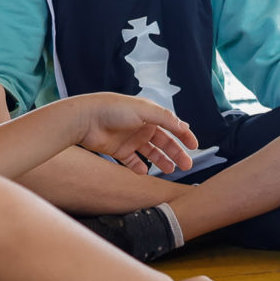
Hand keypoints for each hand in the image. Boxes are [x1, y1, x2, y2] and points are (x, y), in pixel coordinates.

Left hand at [71, 93, 198, 174]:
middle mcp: (141, 126)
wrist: (84, 119)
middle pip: (164, 142)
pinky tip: (145, 171)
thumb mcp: (144, 110)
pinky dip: (140, 167)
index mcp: (149, 114)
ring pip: (151, 153)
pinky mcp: (119, 151)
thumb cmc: (112, 109)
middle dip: (176, 153)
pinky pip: (133, 162)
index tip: (195, 146)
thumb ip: (165, 118)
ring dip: (162, 161)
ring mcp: (130, 139)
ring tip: (170, 170)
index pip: (171, 125)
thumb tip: (184, 126)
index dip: (184, 135)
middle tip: (186, 165)